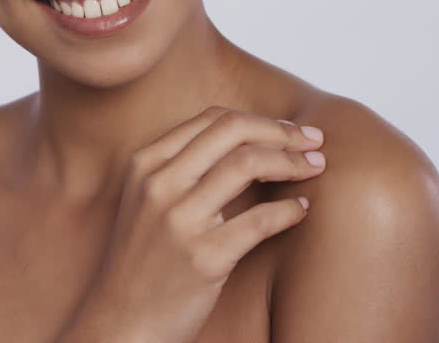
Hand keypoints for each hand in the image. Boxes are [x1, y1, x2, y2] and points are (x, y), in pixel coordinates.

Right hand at [58, 106, 326, 342]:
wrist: (124, 319)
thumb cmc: (144, 259)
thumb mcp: (147, 201)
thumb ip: (182, 168)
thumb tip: (247, 140)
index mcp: (145, 164)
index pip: (211, 119)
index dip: (260, 120)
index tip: (290, 130)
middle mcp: (158, 184)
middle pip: (232, 131)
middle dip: (282, 132)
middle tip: (314, 141)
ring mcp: (178, 220)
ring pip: (247, 164)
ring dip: (292, 162)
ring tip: (314, 168)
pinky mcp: (203, 257)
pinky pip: (260, 220)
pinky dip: (290, 209)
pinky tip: (302, 209)